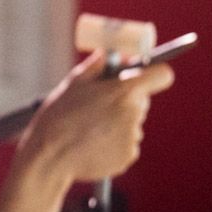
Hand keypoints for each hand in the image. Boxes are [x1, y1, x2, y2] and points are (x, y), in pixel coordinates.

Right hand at [18, 50, 176, 185]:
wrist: (49, 156)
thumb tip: (115, 54)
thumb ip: (100, 65)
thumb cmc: (59, 116)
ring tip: (91, 129)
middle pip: (142, 101)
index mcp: (125, 90)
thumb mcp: (75, 82)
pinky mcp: (128, 157)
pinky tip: (94, 144)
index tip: (145, 77)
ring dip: (119, 123)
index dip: (155, 74)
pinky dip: (115, 143)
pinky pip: (127, 144)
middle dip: (127, 100)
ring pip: (133, 124)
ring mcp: (132, 138)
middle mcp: (134, 114)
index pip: (162, 75)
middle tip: (101, 106)